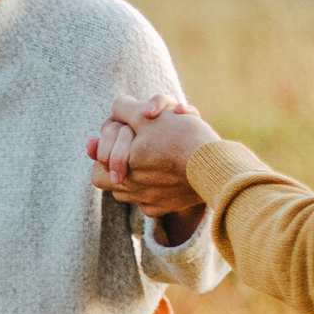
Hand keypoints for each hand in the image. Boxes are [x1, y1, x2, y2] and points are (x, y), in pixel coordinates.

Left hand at [88, 93, 217, 215]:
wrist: (215, 166)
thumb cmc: (180, 138)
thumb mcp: (147, 115)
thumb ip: (123, 109)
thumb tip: (115, 106)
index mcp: (120, 170)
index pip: (98, 158)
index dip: (110, 139)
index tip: (127, 130)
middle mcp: (131, 191)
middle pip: (110, 176)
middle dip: (120, 158)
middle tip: (135, 142)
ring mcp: (148, 202)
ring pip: (131, 187)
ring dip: (137, 170)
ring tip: (153, 153)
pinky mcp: (166, 207)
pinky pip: (153, 197)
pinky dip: (157, 184)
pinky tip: (168, 170)